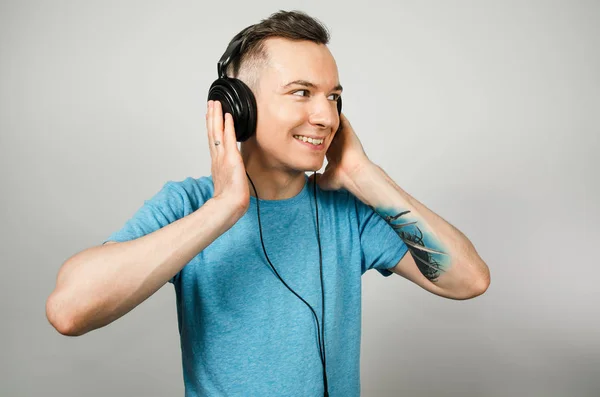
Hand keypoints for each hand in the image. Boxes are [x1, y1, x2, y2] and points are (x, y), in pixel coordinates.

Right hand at [206, 100, 249, 215]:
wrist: (228, 206)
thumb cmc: (229, 199)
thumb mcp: (228, 182)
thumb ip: (229, 174)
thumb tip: (232, 173)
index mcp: (216, 162)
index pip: (213, 139)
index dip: (212, 126)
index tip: (211, 114)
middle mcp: (217, 157)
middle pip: (212, 132)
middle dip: (211, 116)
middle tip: (211, 102)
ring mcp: (223, 157)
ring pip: (217, 132)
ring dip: (216, 116)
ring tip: (216, 103)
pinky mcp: (231, 158)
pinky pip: (229, 138)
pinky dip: (228, 126)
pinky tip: (228, 116)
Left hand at [309, 113, 371, 190]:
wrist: (354, 174)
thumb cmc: (343, 178)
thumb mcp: (325, 179)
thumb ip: (316, 178)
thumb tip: (308, 180)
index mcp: (332, 152)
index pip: (321, 141)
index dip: (312, 136)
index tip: (302, 132)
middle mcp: (337, 142)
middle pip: (325, 130)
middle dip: (317, 124)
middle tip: (307, 115)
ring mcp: (343, 136)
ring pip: (332, 122)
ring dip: (325, 116)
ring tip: (315, 106)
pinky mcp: (347, 130)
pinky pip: (340, 117)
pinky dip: (334, 111)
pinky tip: (326, 104)